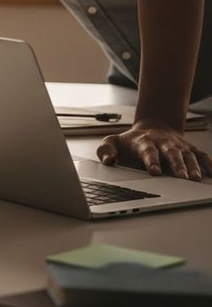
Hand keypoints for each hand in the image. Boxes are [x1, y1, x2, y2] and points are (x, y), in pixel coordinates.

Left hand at [97, 119, 211, 180]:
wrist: (151, 127)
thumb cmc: (129, 141)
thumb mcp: (112, 142)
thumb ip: (105, 150)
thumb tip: (108, 160)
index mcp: (143, 142)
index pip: (148, 151)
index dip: (151, 161)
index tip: (154, 172)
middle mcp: (162, 142)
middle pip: (171, 152)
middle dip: (176, 164)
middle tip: (181, 177)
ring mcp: (177, 145)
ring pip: (187, 155)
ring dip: (193, 166)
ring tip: (196, 179)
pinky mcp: (188, 148)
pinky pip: (200, 155)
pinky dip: (208, 163)